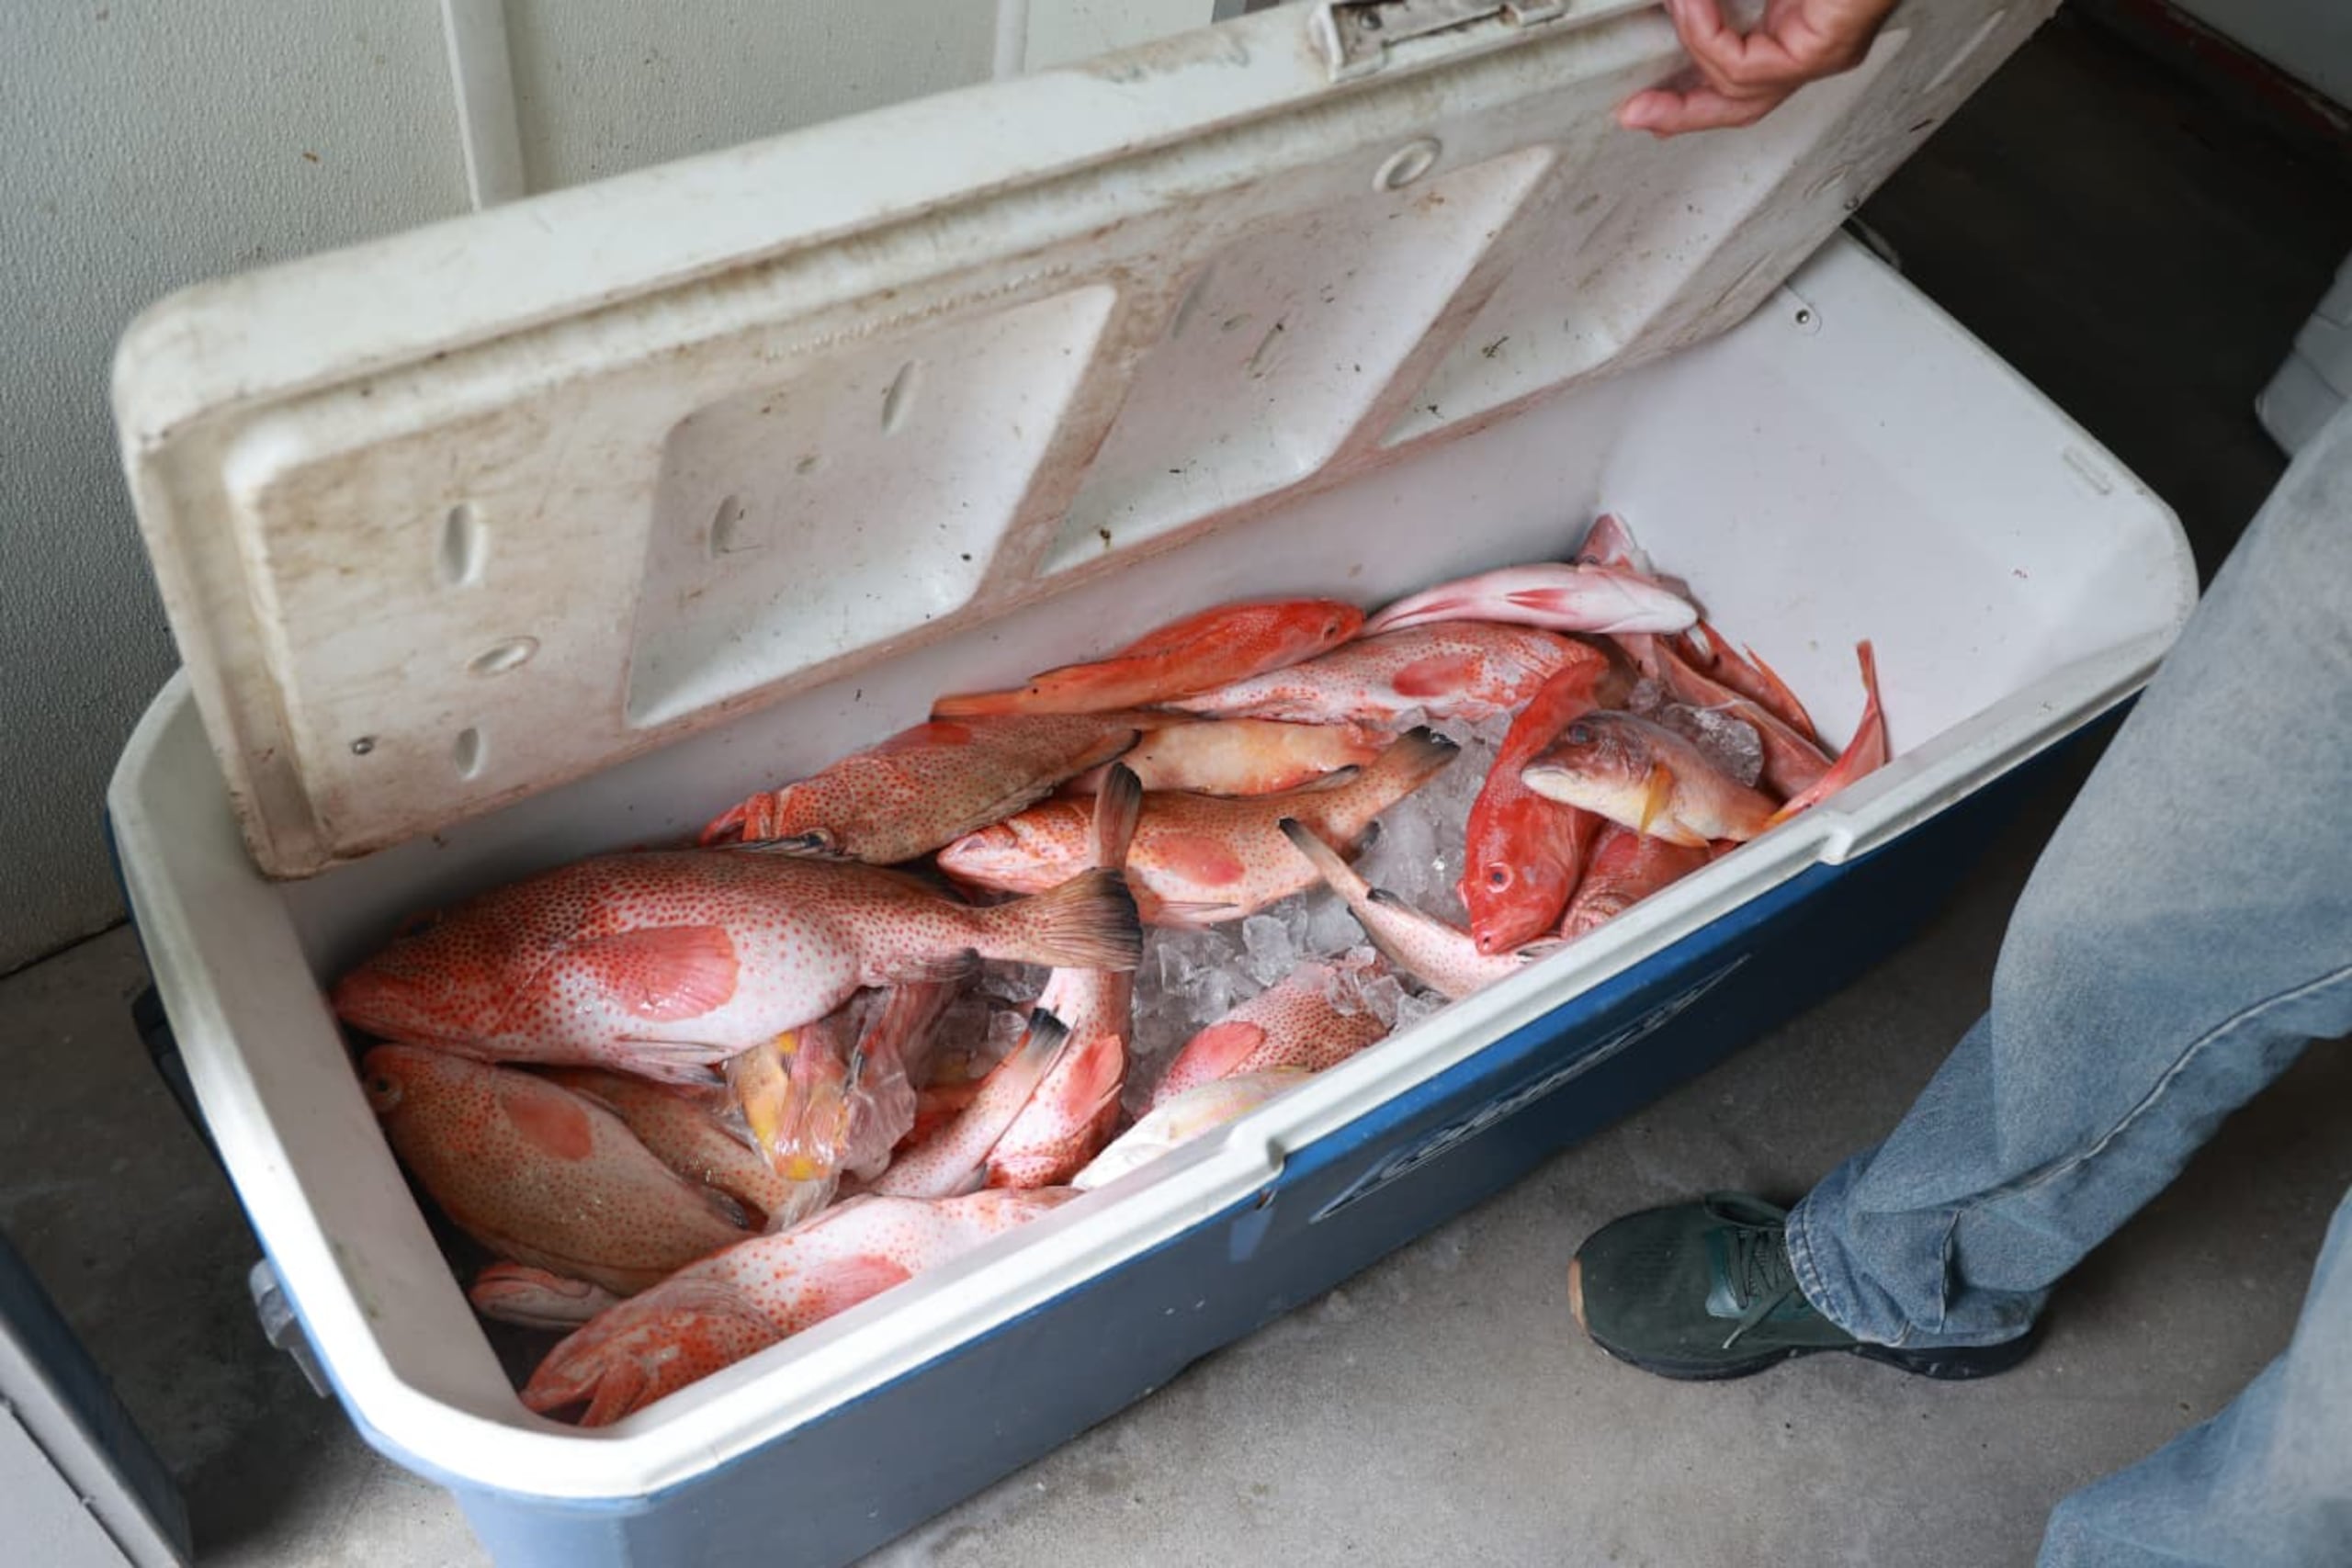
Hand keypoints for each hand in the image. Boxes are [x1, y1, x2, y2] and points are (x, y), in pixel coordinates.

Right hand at [1619, 0, 1900, 135]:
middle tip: (1635, 114)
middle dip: (1681, 113)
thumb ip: (1717, 3)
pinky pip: (1747, 67)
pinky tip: (1691, 7)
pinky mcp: (1824, 49)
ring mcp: (1822, 52)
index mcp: (1801, 30)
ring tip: (1673, 7)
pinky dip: (1707, 38)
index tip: (1647, 104)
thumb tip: (1676, 6)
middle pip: (1737, 103)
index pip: (1739, 79)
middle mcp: (1813, 49)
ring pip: (1737, 89)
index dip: (1689, 98)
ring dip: (1690, 46)